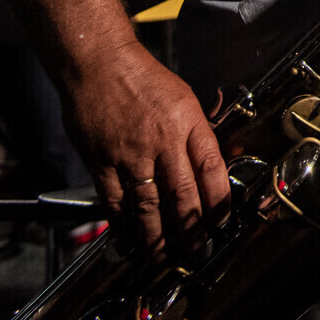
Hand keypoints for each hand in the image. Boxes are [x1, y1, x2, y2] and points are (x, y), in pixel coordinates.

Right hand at [61, 40, 230, 255]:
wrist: (98, 63)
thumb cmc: (141, 78)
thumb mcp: (183, 98)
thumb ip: (194, 133)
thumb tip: (207, 168)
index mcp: (187, 122)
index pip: (211, 168)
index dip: (218, 201)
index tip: (221, 222)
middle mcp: (161, 140)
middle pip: (182, 194)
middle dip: (192, 229)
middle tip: (197, 250)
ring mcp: (129, 153)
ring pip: (147, 205)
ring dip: (157, 236)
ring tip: (164, 256)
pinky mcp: (101, 160)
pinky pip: (114, 201)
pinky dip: (122, 225)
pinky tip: (129, 239)